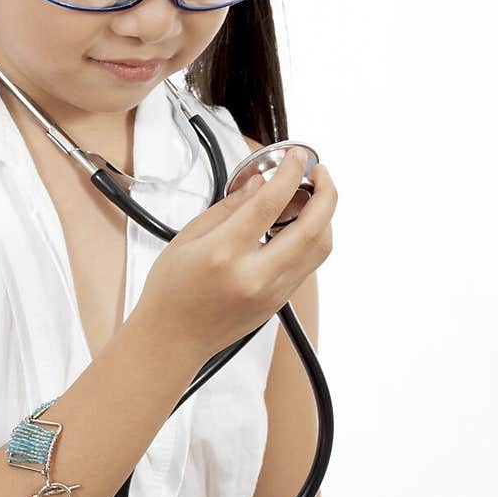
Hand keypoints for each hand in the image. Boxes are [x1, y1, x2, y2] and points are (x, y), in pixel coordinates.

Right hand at [139, 148, 337, 357]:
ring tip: (314, 195)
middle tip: (319, 172)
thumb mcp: (188, 238)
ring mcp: (272, 292)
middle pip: (312, 228)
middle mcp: (255, 275)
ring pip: (319, 248)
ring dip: (325, 216)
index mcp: (225, 254)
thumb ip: (229, 208)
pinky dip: (313, 237)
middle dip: (326, 193)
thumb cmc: (171, 291)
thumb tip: (260, 185)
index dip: (289, 173)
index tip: (296, 156)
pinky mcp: (279, 303)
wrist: (173, 339)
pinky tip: (300, 224)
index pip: (270, 204)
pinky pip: (309, 264)